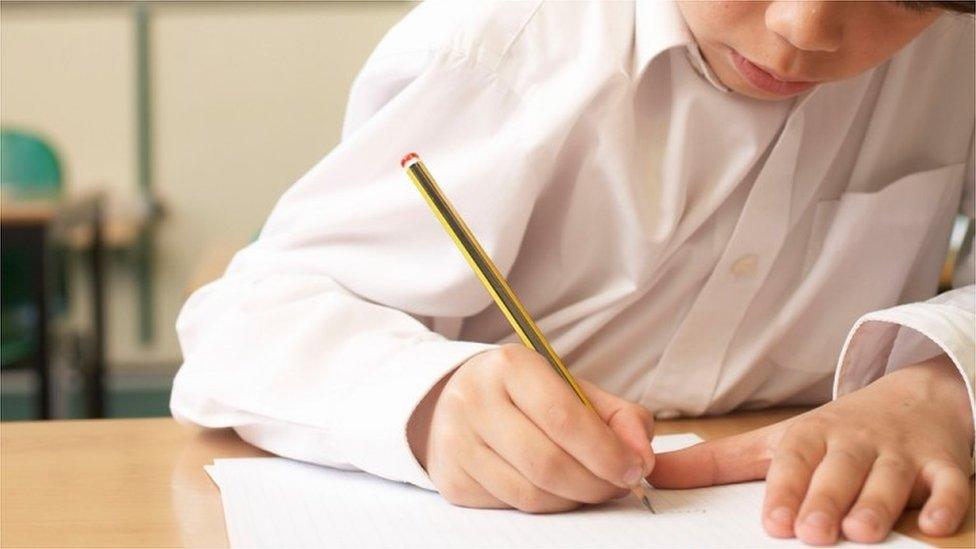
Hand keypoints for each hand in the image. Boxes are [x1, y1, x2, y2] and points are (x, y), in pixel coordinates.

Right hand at [407, 344, 655, 512]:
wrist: (455, 401)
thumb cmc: (524, 394)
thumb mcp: (570, 388)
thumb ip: (617, 416)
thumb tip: (642, 456)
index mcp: (509, 366)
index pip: (563, 418)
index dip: (606, 451)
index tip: (634, 467)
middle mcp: (474, 401)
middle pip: (548, 463)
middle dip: (596, 483)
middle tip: (619, 485)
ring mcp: (457, 443)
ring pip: (531, 494)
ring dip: (574, 499)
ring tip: (591, 486)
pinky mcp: (452, 480)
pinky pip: (512, 507)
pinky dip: (546, 505)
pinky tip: (556, 489)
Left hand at [648, 354, 973, 544]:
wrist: (913, 400)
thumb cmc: (833, 434)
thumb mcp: (775, 442)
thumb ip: (716, 463)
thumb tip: (653, 475)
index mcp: (810, 436)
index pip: (793, 460)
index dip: (784, 489)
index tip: (773, 521)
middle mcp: (854, 443)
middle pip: (839, 471)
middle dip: (825, 499)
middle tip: (811, 532)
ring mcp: (900, 454)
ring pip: (891, 480)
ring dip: (877, 504)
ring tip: (860, 531)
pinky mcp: (942, 466)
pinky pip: (950, 485)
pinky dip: (946, 503)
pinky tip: (935, 524)